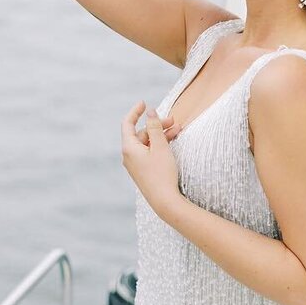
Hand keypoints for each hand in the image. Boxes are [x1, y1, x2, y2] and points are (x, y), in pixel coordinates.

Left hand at [121, 100, 182, 217]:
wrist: (164, 201)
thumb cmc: (162, 173)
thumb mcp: (160, 146)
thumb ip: (155, 127)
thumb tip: (149, 112)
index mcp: (129, 148)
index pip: (127, 123)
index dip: (135, 112)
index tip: (144, 103)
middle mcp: (128, 156)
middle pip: (141, 133)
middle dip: (157, 125)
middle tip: (174, 121)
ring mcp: (135, 164)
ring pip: (147, 143)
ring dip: (161, 135)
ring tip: (178, 130)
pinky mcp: (143, 171)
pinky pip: (149, 153)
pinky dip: (159, 146)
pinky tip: (172, 143)